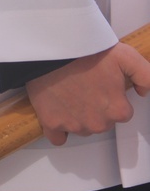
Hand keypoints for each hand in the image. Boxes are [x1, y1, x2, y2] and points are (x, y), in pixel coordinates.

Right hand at [26, 43, 149, 145]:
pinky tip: (58, 112)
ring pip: (82, 129)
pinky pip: (58, 137)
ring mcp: (73, 125)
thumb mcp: (125, 56)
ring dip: (78, 116)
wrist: (52, 52)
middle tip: (85, 87)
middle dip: (95, 108)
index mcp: (117, 109)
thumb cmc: (86, 54)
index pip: (122, 113)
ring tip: (69, 93)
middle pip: (101, 122)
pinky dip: (59, 129)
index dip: (112, 98)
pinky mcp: (51, 123)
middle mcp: (97, 123)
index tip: (102, 85)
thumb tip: (145, 92)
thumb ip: (145, 76)